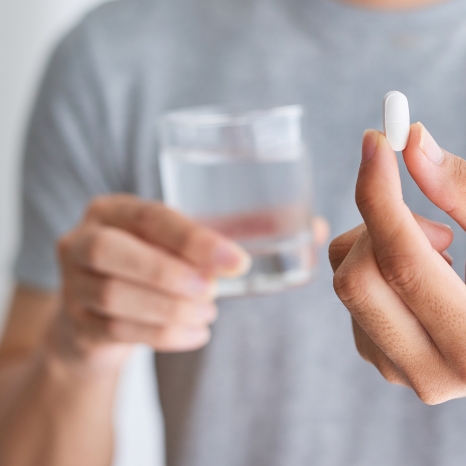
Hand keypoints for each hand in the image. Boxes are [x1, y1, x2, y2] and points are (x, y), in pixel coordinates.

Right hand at [51, 195, 328, 374]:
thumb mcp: (188, 242)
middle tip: (215, 291)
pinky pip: (115, 331)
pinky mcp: (75, 326)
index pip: (149, 216)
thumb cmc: (159, 265)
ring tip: (209, 314)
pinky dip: (162, 335)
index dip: (193, 239)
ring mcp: (71, 285)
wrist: (100, 316)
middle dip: (169, 273)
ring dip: (169, 309)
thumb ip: (244, 230)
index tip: (236, 261)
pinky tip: (196, 334)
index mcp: (113, 209)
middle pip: (112, 252)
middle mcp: (82, 239)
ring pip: (113, 296)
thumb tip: (316, 227)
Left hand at [329, 124, 465, 406]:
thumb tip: (413, 144)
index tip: (376, 140)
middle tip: (435, 218)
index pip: (404, 264)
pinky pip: (351, 290)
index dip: (381, 195)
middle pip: (357, 278)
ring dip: (384, 241)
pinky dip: (379, 261)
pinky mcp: (377, 358)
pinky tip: (426, 276)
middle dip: (382, 221)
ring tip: (445, 253)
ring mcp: (396, 371)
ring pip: (347, 280)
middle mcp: (428, 371)